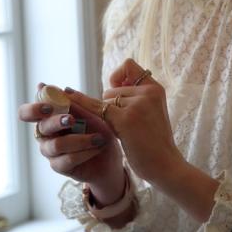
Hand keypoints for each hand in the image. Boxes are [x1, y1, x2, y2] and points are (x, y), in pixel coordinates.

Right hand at [17, 84, 123, 195]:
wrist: (110, 158)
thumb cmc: (98, 132)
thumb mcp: (90, 114)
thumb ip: (73, 102)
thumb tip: (56, 88)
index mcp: (48, 117)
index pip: (26, 113)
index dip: (33, 109)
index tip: (49, 107)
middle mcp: (45, 135)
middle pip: (41, 128)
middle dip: (57, 122)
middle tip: (72, 120)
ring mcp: (50, 152)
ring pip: (56, 145)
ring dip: (79, 140)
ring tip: (98, 138)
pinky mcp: (58, 167)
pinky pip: (67, 159)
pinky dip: (85, 152)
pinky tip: (97, 148)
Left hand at [64, 60, 184, 186]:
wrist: (164, 165)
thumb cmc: (155, 143)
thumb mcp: (153, 112)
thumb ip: (137, 97)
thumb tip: (113, 85)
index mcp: (155, 89)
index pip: (128, 66)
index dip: (118, 78)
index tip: (119, 93)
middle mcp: (148, 92)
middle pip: (112, 89)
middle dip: (111, 106)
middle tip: (126, 126)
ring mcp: (138, 104)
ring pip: (106, 100)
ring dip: (108, 116)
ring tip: (127, 132)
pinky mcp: (126, 118)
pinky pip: (97, 107)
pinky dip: (81, 102)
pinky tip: (67, 96)